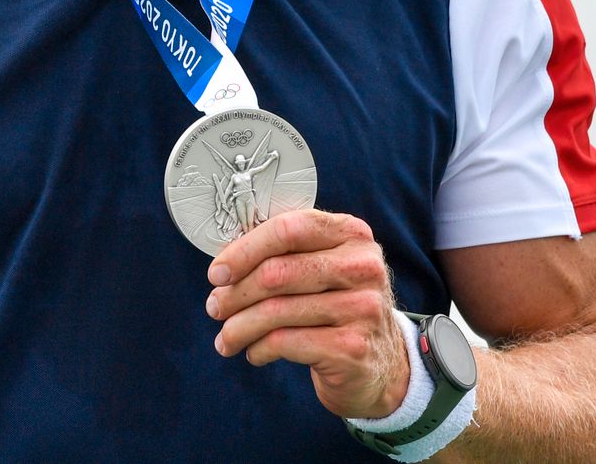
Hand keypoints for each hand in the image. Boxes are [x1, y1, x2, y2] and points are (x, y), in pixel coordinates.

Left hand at [206, 209, 409, 419]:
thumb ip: (288, 255)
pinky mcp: (352, 348)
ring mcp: (362, 308)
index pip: (289, 228)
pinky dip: (259, 349)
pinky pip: (285, 342)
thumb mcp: (324, 270)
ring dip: (239, 327)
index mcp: (352, 234)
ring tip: (226, 338)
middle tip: (215, 308)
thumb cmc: (337, 309)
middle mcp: (363, 267)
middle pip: (277, 272)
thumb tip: (224, 264)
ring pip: (276, 311)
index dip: (245, 249)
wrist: (380, 367)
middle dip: (235, 293)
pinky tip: (254, 353)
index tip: (217, 272)